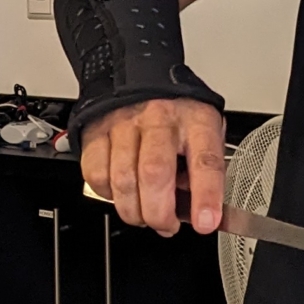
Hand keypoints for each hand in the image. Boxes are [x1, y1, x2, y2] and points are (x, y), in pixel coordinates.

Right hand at [79, 98, 226, 235]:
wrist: (138, 77)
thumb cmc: (177, 115)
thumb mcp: (205, 131)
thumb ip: (204, 170)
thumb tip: (197, 211)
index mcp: (195, 120)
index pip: (204, 160)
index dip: (206, 195)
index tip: (206, 222)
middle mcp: (159, 119)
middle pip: (155, 174)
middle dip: (159, 213)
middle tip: (166, 225)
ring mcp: (124, 125)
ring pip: (123, 180)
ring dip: (134, 211)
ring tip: (144, 217)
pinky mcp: (97, 133)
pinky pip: (97, 176)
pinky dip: (109, 196)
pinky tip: (121, 194)